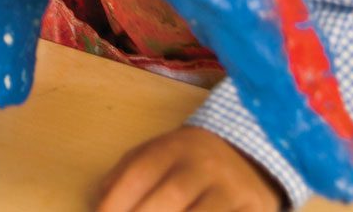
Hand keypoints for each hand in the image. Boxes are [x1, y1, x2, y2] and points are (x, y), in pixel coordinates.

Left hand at [96, 128, 284, 211]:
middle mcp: (205, 165)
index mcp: (173, 147)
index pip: (139, 174)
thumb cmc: (186, 164)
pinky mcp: (254, 210)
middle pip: (170, 199)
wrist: (248, 156)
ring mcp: (232, 189)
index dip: (116, 203)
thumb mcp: (154, 156)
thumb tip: (98, 206)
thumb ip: (123, 177)